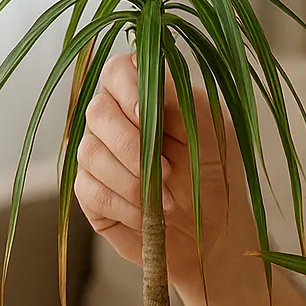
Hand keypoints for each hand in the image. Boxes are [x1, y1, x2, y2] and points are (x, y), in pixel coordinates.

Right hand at [74, 52, 253, 300]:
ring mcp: (100, 155)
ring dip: (133, 180)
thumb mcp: (216, 136)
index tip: (143, 113)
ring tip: (166, 200)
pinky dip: (123, 205)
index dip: (126, 88)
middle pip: (98, 111)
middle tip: (167, 171)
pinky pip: (89, 189)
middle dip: (132, 145)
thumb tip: (153, 79)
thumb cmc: (216, 178)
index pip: (118, 71)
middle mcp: (118, 121)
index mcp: (150, 97)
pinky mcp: (91, 191)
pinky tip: (148, 216)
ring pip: (91, 152)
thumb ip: (187, 103)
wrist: (212, 235)